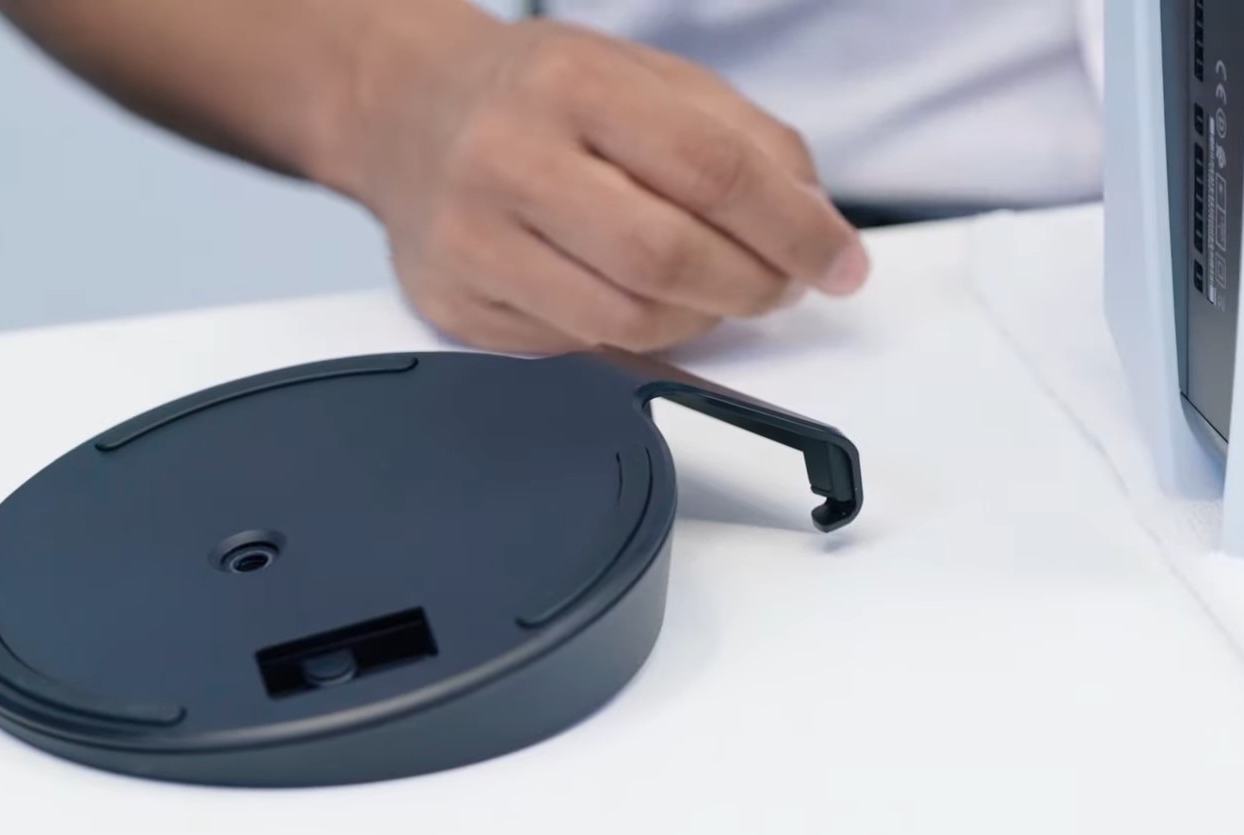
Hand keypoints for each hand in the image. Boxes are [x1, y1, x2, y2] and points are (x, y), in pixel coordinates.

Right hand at [335, 18, 869, 353]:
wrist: (405, 111)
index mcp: (572, 84)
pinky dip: (634, 337)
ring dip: (700, 321)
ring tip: (716, 292)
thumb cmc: (536, 95)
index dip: (794, 229)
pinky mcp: (455, 305)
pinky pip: (575, 350)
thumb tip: (813, 228)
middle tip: (783, 286)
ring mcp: (471, 240)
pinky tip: (641, 301)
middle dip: (752, 285)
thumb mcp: (647, 76)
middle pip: (667, 257)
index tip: (838, 263)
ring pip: (625, 321)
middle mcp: (508, 158)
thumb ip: (742, 139)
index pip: (712, 170)